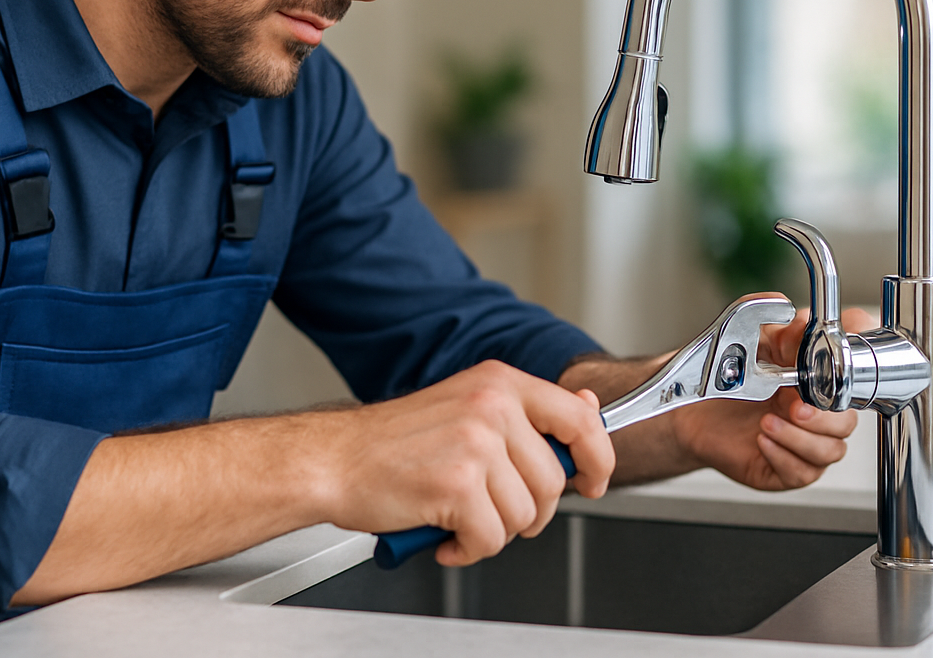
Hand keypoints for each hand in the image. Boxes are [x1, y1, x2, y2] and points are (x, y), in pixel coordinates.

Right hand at [320, 360, 613, 565]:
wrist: (334, 460)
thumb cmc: (394, 443)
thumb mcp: (469, 409)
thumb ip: (529, 414)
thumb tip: (590, 410)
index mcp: (499, 382)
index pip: (579, 418)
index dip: (597, 458)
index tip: (593, 481)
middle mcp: (492, 405)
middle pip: (552, 481)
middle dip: (528, 511)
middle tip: (490, 510)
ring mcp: (476, 443)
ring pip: (525, 516)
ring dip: (493, 532)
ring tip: (458, 517)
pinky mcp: (457, 483)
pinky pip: (491, 539)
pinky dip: (468, 550)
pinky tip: (444, 535)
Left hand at [668, 299, 876, 489]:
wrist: (693, 412)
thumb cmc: (727, 380)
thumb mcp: (748, 342)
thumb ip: (769, 322)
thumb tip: (788, 311)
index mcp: (818, 377)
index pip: (860, 370)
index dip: (858, 365)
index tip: (836, 361)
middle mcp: (818, 411)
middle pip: (848, 419)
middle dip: (822, 415)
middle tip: (793, 404)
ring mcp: (806, 442)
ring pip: (830, 450)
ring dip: (800, 437)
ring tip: (768, 421)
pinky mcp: (787, 469)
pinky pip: (802, 473)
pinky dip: (783, 456)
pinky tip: (763, 440)